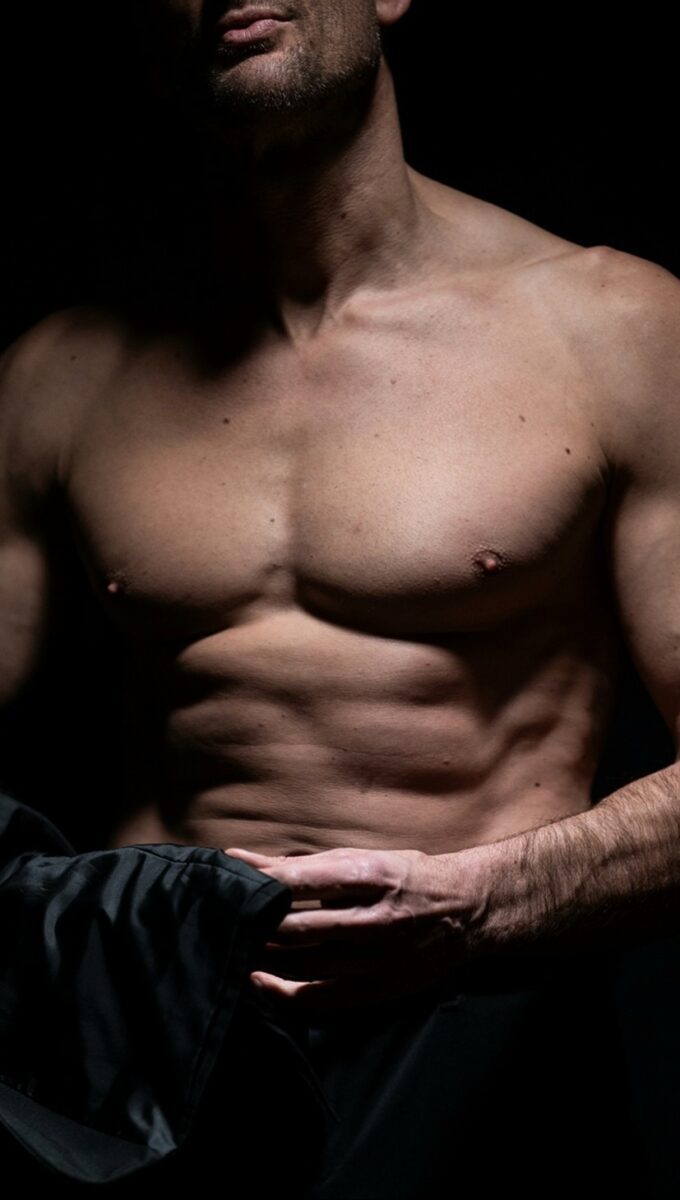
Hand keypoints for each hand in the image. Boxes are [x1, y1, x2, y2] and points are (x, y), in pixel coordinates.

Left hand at [223, 845, 484, 1013]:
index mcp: (372, 875)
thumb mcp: (362, 858)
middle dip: (258, 925)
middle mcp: (376, 918)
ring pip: (305, 964)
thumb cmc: (405, 876)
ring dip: (265, 957)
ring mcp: (379, 958)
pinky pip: (321, 998)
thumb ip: (305, 865)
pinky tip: (262, 982)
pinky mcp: (380, 988)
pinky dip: (285, 993)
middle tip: (226, 920)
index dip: (263, 881)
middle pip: (300, 927)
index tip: (231, 878)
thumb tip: (243, 860)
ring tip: (237, 947)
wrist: (467, 910)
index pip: (304, 880)